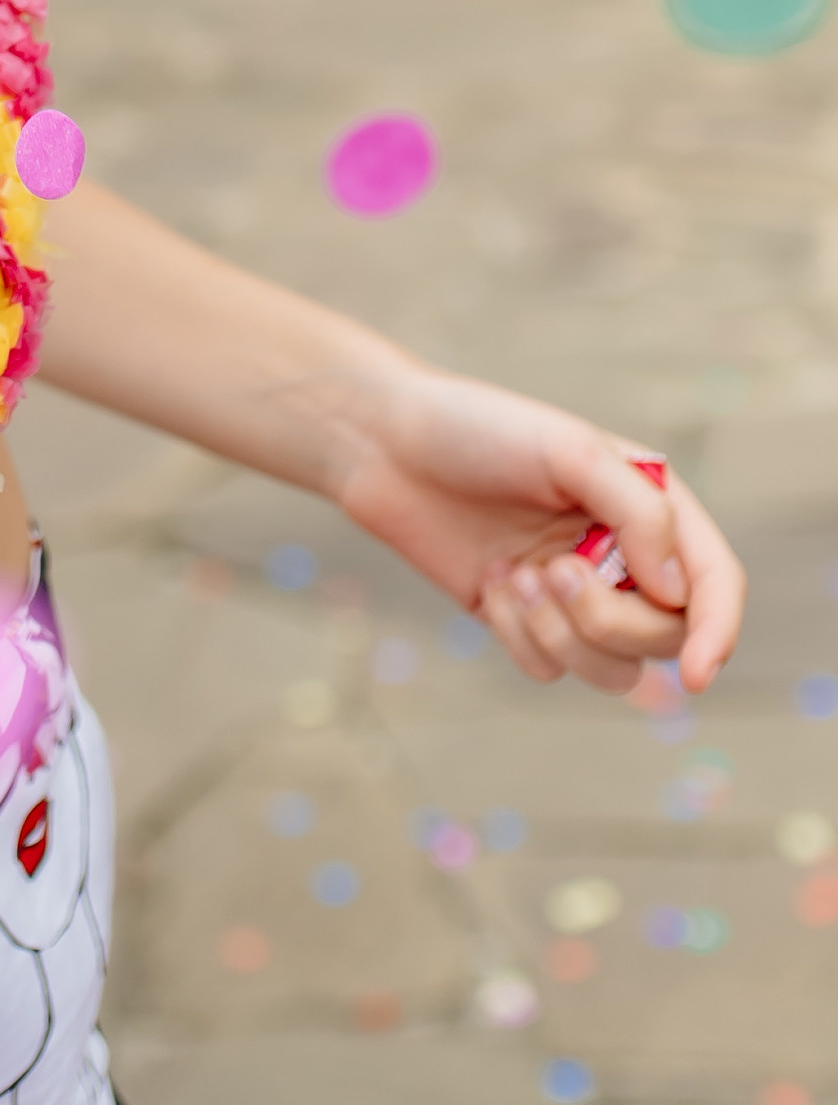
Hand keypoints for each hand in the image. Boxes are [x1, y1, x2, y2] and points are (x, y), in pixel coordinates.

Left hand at [339, 361, 741, 694]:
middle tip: (556, 571)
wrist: (386, 443)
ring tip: (517, 574)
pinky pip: (547, 669)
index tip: (696, 674)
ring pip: (610, 668)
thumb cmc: (479, 431)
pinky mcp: (524, 620)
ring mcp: (573, 594)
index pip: (713, 582)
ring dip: (562, 634)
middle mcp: (622, 556)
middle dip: (609, 621)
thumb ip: (638, 513)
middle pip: (662, 637)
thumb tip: (677, 594)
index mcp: (649, 506)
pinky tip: (491, 580)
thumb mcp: (568, 450)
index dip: (718, 631)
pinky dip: (520, 634)